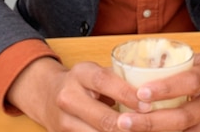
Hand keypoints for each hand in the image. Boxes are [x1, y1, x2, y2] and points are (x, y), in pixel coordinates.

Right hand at [7, 56, 144, 130]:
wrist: (45, 95)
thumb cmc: (82, 82)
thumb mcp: (96, 73)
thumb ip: (119, 80)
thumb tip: (154, 89)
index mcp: (80, 74)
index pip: (104, 82)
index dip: (127, 94)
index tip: (147, 104)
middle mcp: (68, 96)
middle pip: (103, 118)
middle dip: (128, 126)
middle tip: (148, 125)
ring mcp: (63, 120)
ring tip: (140, 131)